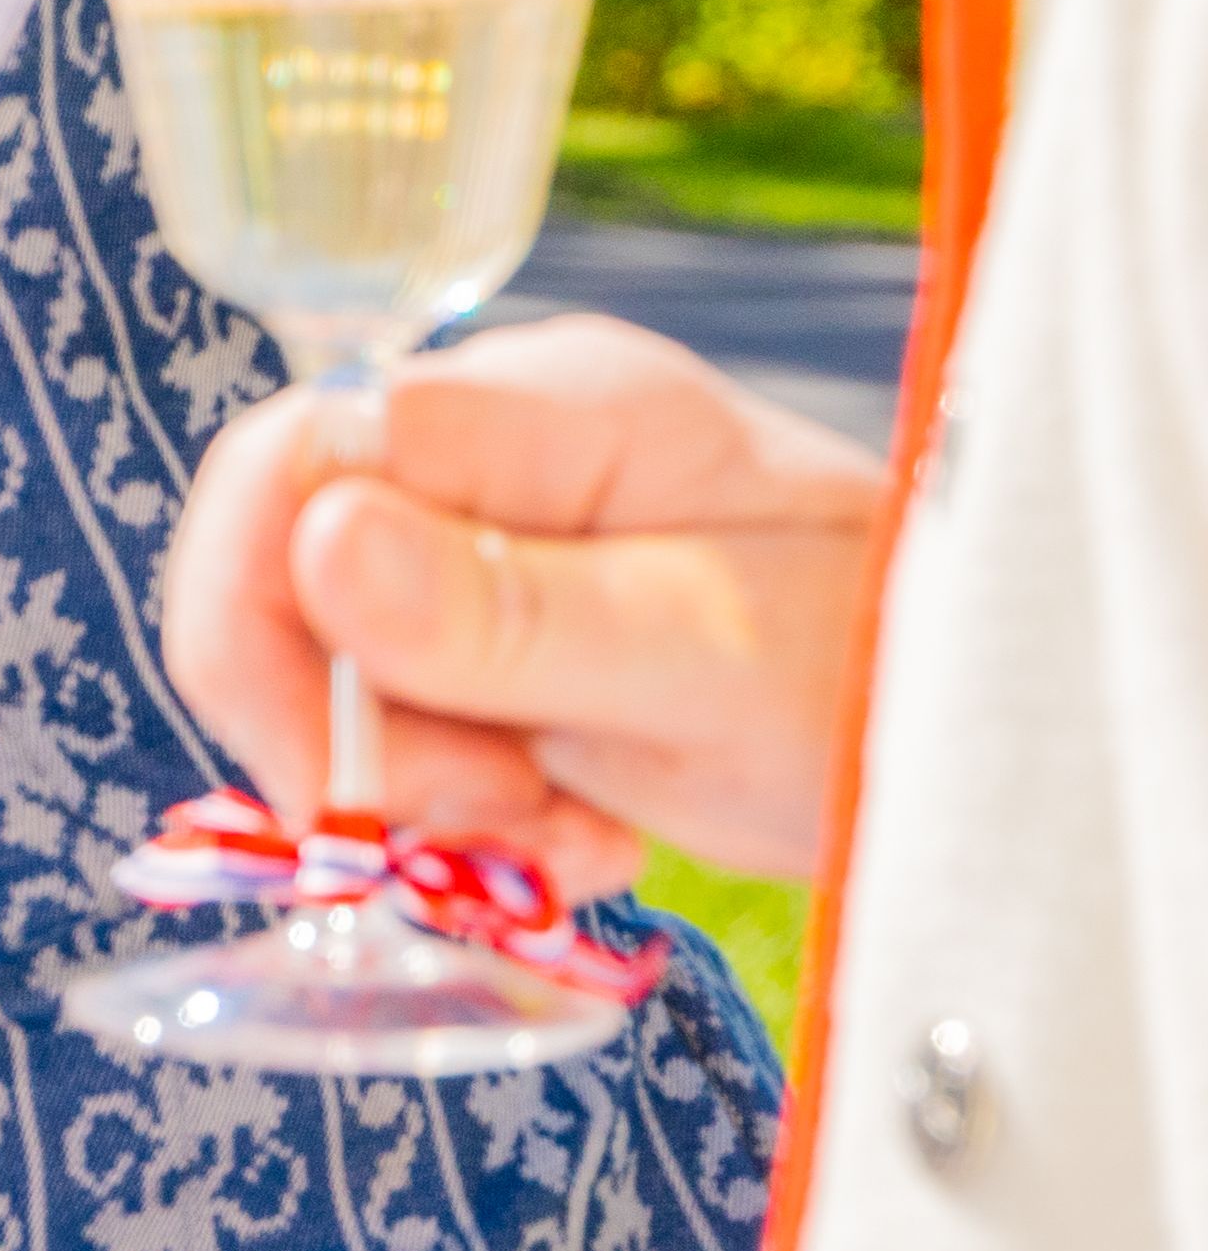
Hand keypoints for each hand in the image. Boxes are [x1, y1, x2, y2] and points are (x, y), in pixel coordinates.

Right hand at [159, 311, 893, 892]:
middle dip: (341, 727)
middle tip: (471, 825)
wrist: (985, 749)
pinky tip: (567, 835)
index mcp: (548, 410)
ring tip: (556, 839)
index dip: (264, 617)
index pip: (296, 457)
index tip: (345, 774)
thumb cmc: (890, 676)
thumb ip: (513, 610)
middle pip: (281, 568)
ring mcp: (490, 544)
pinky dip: (449, 809)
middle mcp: (496, 457)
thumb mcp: (713, 659)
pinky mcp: (497, 637)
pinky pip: (390, 719)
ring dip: (410, 787)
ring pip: (324, 664)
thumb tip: (315, 544)